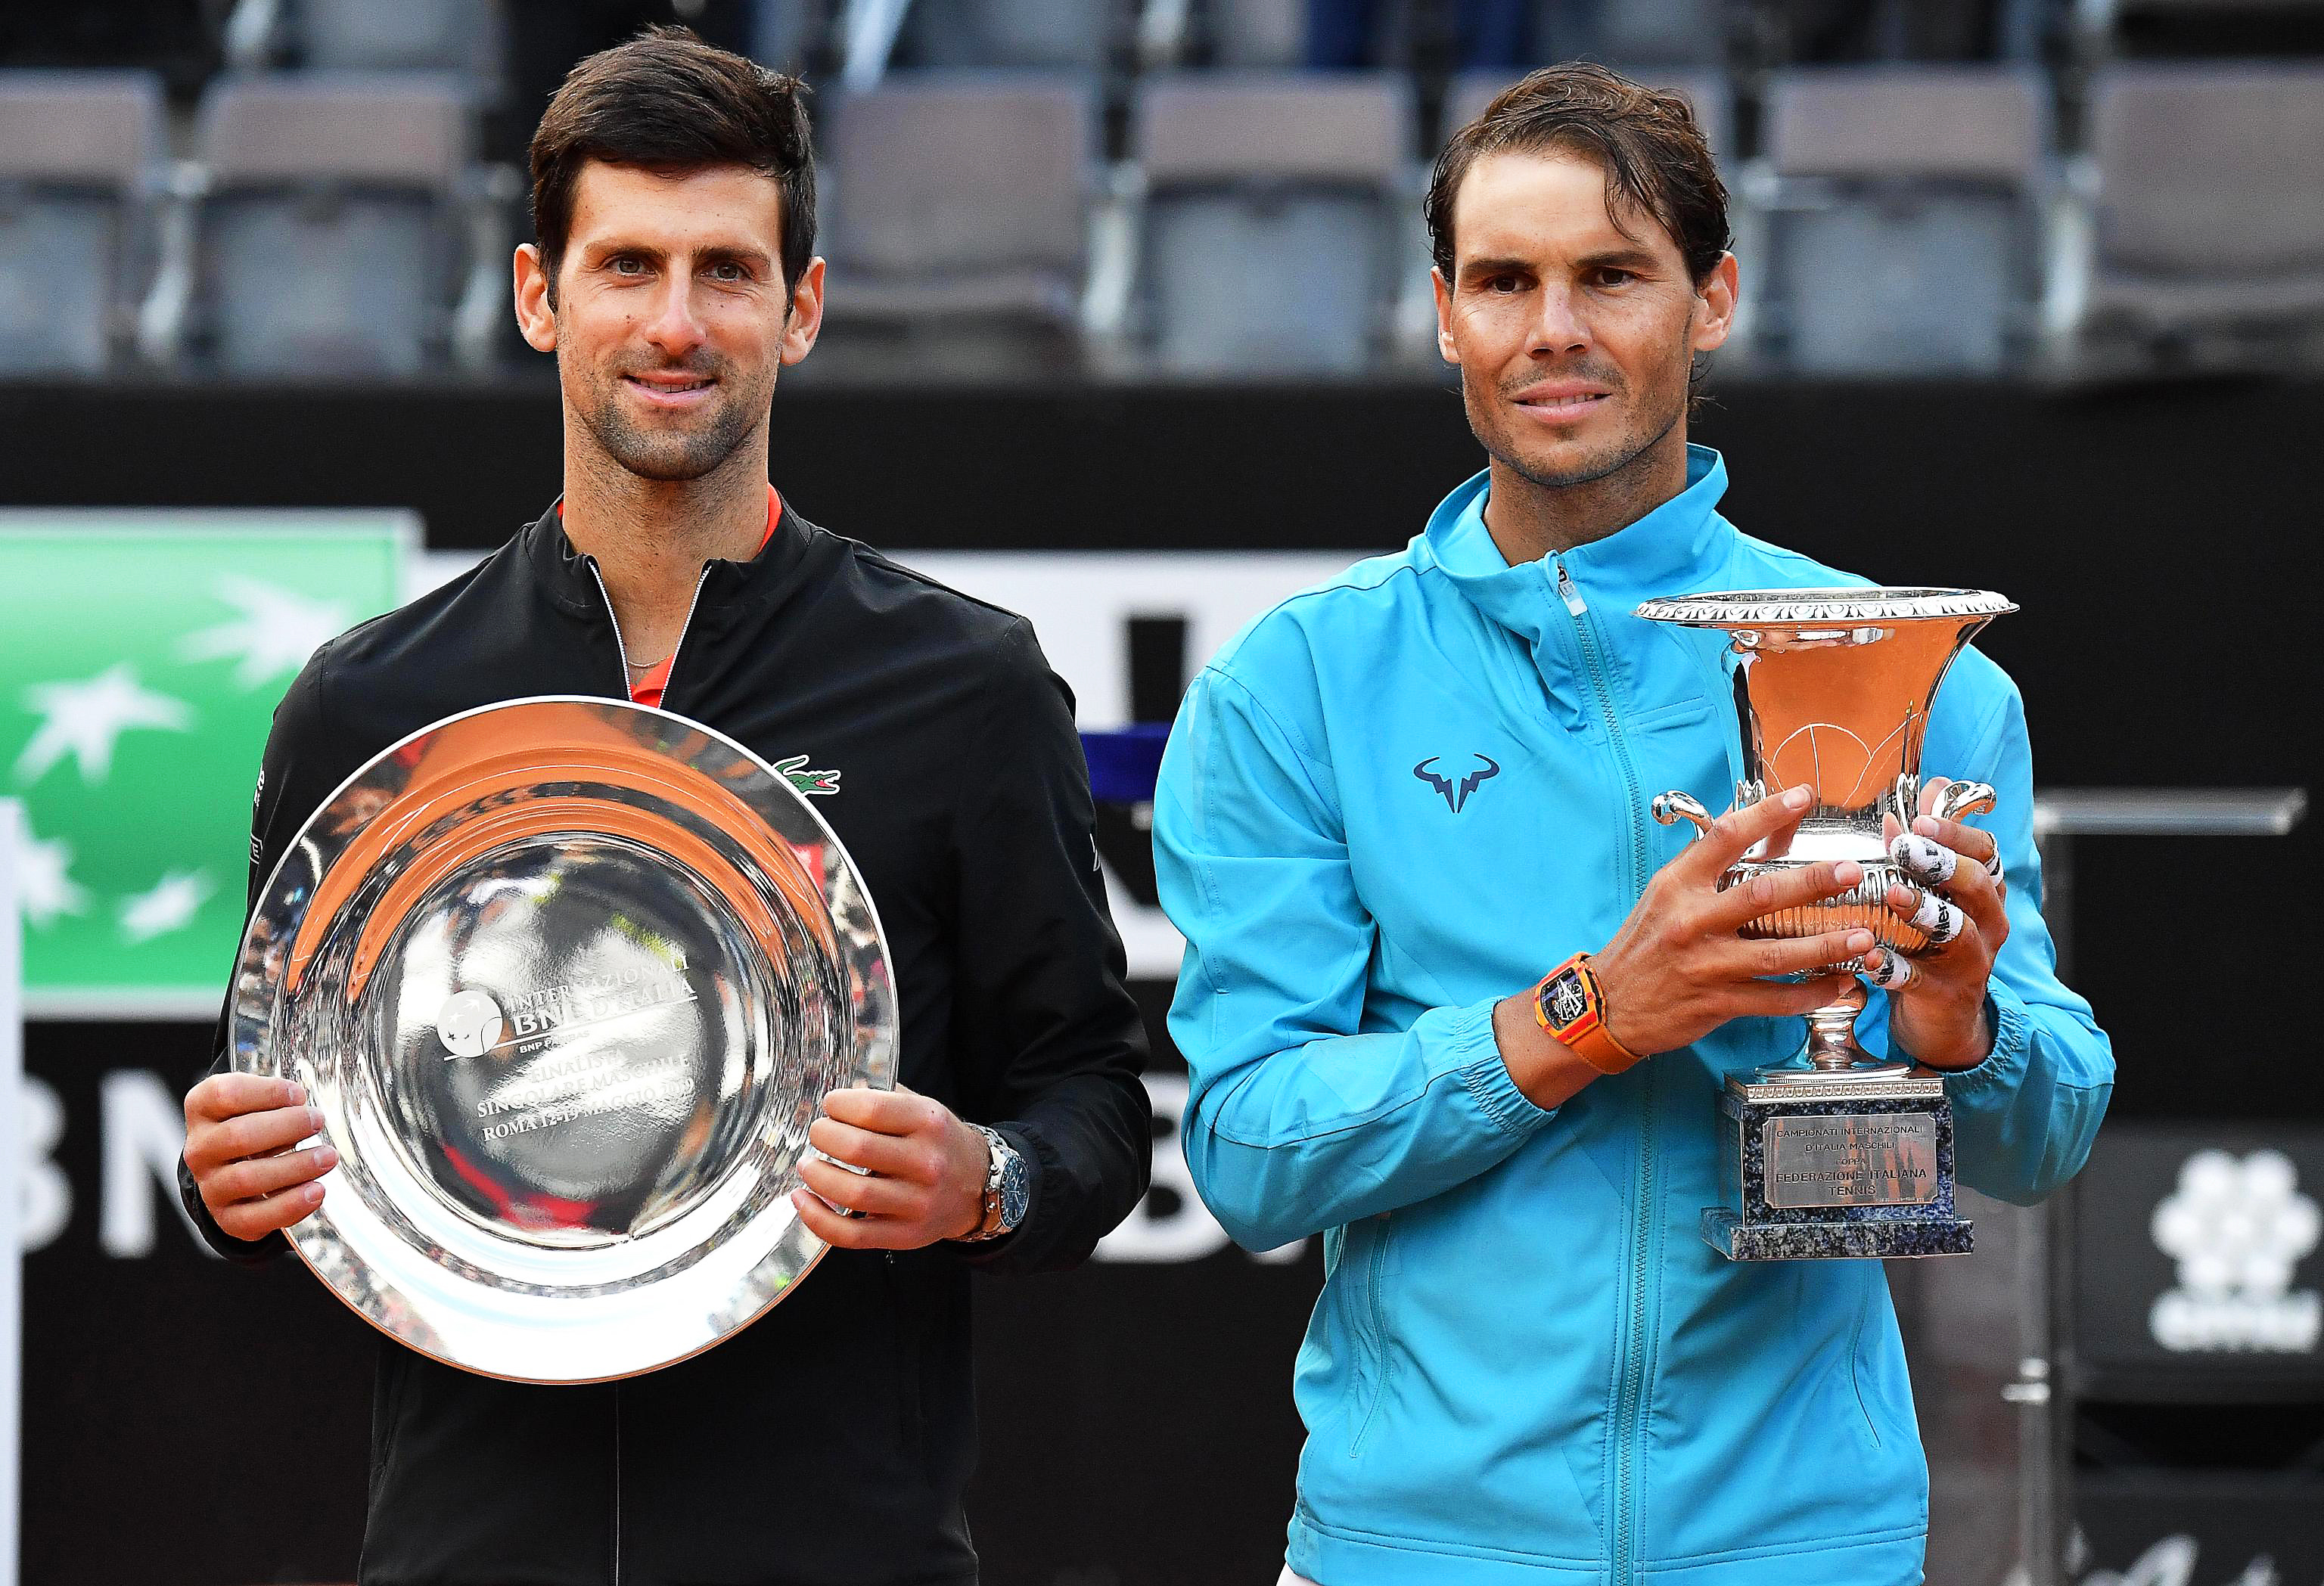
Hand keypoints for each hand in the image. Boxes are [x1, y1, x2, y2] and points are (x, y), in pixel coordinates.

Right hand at [182, 1074, 337, 1242]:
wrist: (234, 1172)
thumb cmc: (255, 1127)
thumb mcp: (257, 1103)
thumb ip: (275, 1097)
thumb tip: (299, 1100)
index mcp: (202, 1111)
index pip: (224, 1094)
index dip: (266, 1092)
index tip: (298, 1095)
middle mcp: (200, 1149)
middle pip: (237, 1135)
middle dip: (286, 1127)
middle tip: (317, 1122)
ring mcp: (210, 1186)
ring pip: (246, 1178)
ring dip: (295, 1167)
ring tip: (327, 1157)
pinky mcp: (227, 1217)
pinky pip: (254, 1218)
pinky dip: (289, 1206)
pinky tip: (316, 1191)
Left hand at [790, 1085, 991, 1249]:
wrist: (978, 1185)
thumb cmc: (939, 1143)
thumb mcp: (923, 1109)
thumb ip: (883, 1098)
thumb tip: (838, 1095)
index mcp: (929, 1123)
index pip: (871, 1108)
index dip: (838, 1104)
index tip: (830, 1106)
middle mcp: (927, 1163)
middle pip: (856, 1149)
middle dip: (823, 1136)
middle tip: (817, 1133)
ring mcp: (917, 1203)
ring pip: (852, 1193)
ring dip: (816, 1176)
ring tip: (808, 1164)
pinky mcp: (904, 1235)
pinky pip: (850, 1234)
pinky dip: (817, 1218)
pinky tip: (803, 1199)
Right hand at [1590, 785, 1876, 1057]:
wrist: (1609, 1004)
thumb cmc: (1646, 942)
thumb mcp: (1668, 893)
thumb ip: (1713, 862)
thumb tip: (1758, 822)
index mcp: (1678, 885)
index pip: (1725, 838)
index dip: (1766, 813)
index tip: (1803, 796)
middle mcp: (1692, 920)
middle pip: (1762, 895)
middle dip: (1813, 882)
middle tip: (1851, 872)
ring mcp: (1705, 964)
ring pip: (1777, 954)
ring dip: (1825, 945)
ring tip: (1863, 936)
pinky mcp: (1716, 1002)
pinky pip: (1773, 999)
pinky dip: (1810, 993)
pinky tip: (1840, 984)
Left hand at [1863, 776, 2008, 1069]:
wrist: (1941, 1019)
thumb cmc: (1930, 943)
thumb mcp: (1930, 895)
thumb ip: (1920, 851)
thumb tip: (1903, 807)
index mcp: (1984, 891)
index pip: (1985, 851)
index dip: (1957, 831)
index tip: (1920, 817)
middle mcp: (1988, 922)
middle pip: (1979, 885)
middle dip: (1943, 863)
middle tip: (1905, 847)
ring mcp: (1970, 961)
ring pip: (1958, 931)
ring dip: (1924, 910)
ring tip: (1893, 894)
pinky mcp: (1944, 995)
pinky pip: (1920, 979)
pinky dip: (1894, 968)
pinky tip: (1869, 957)